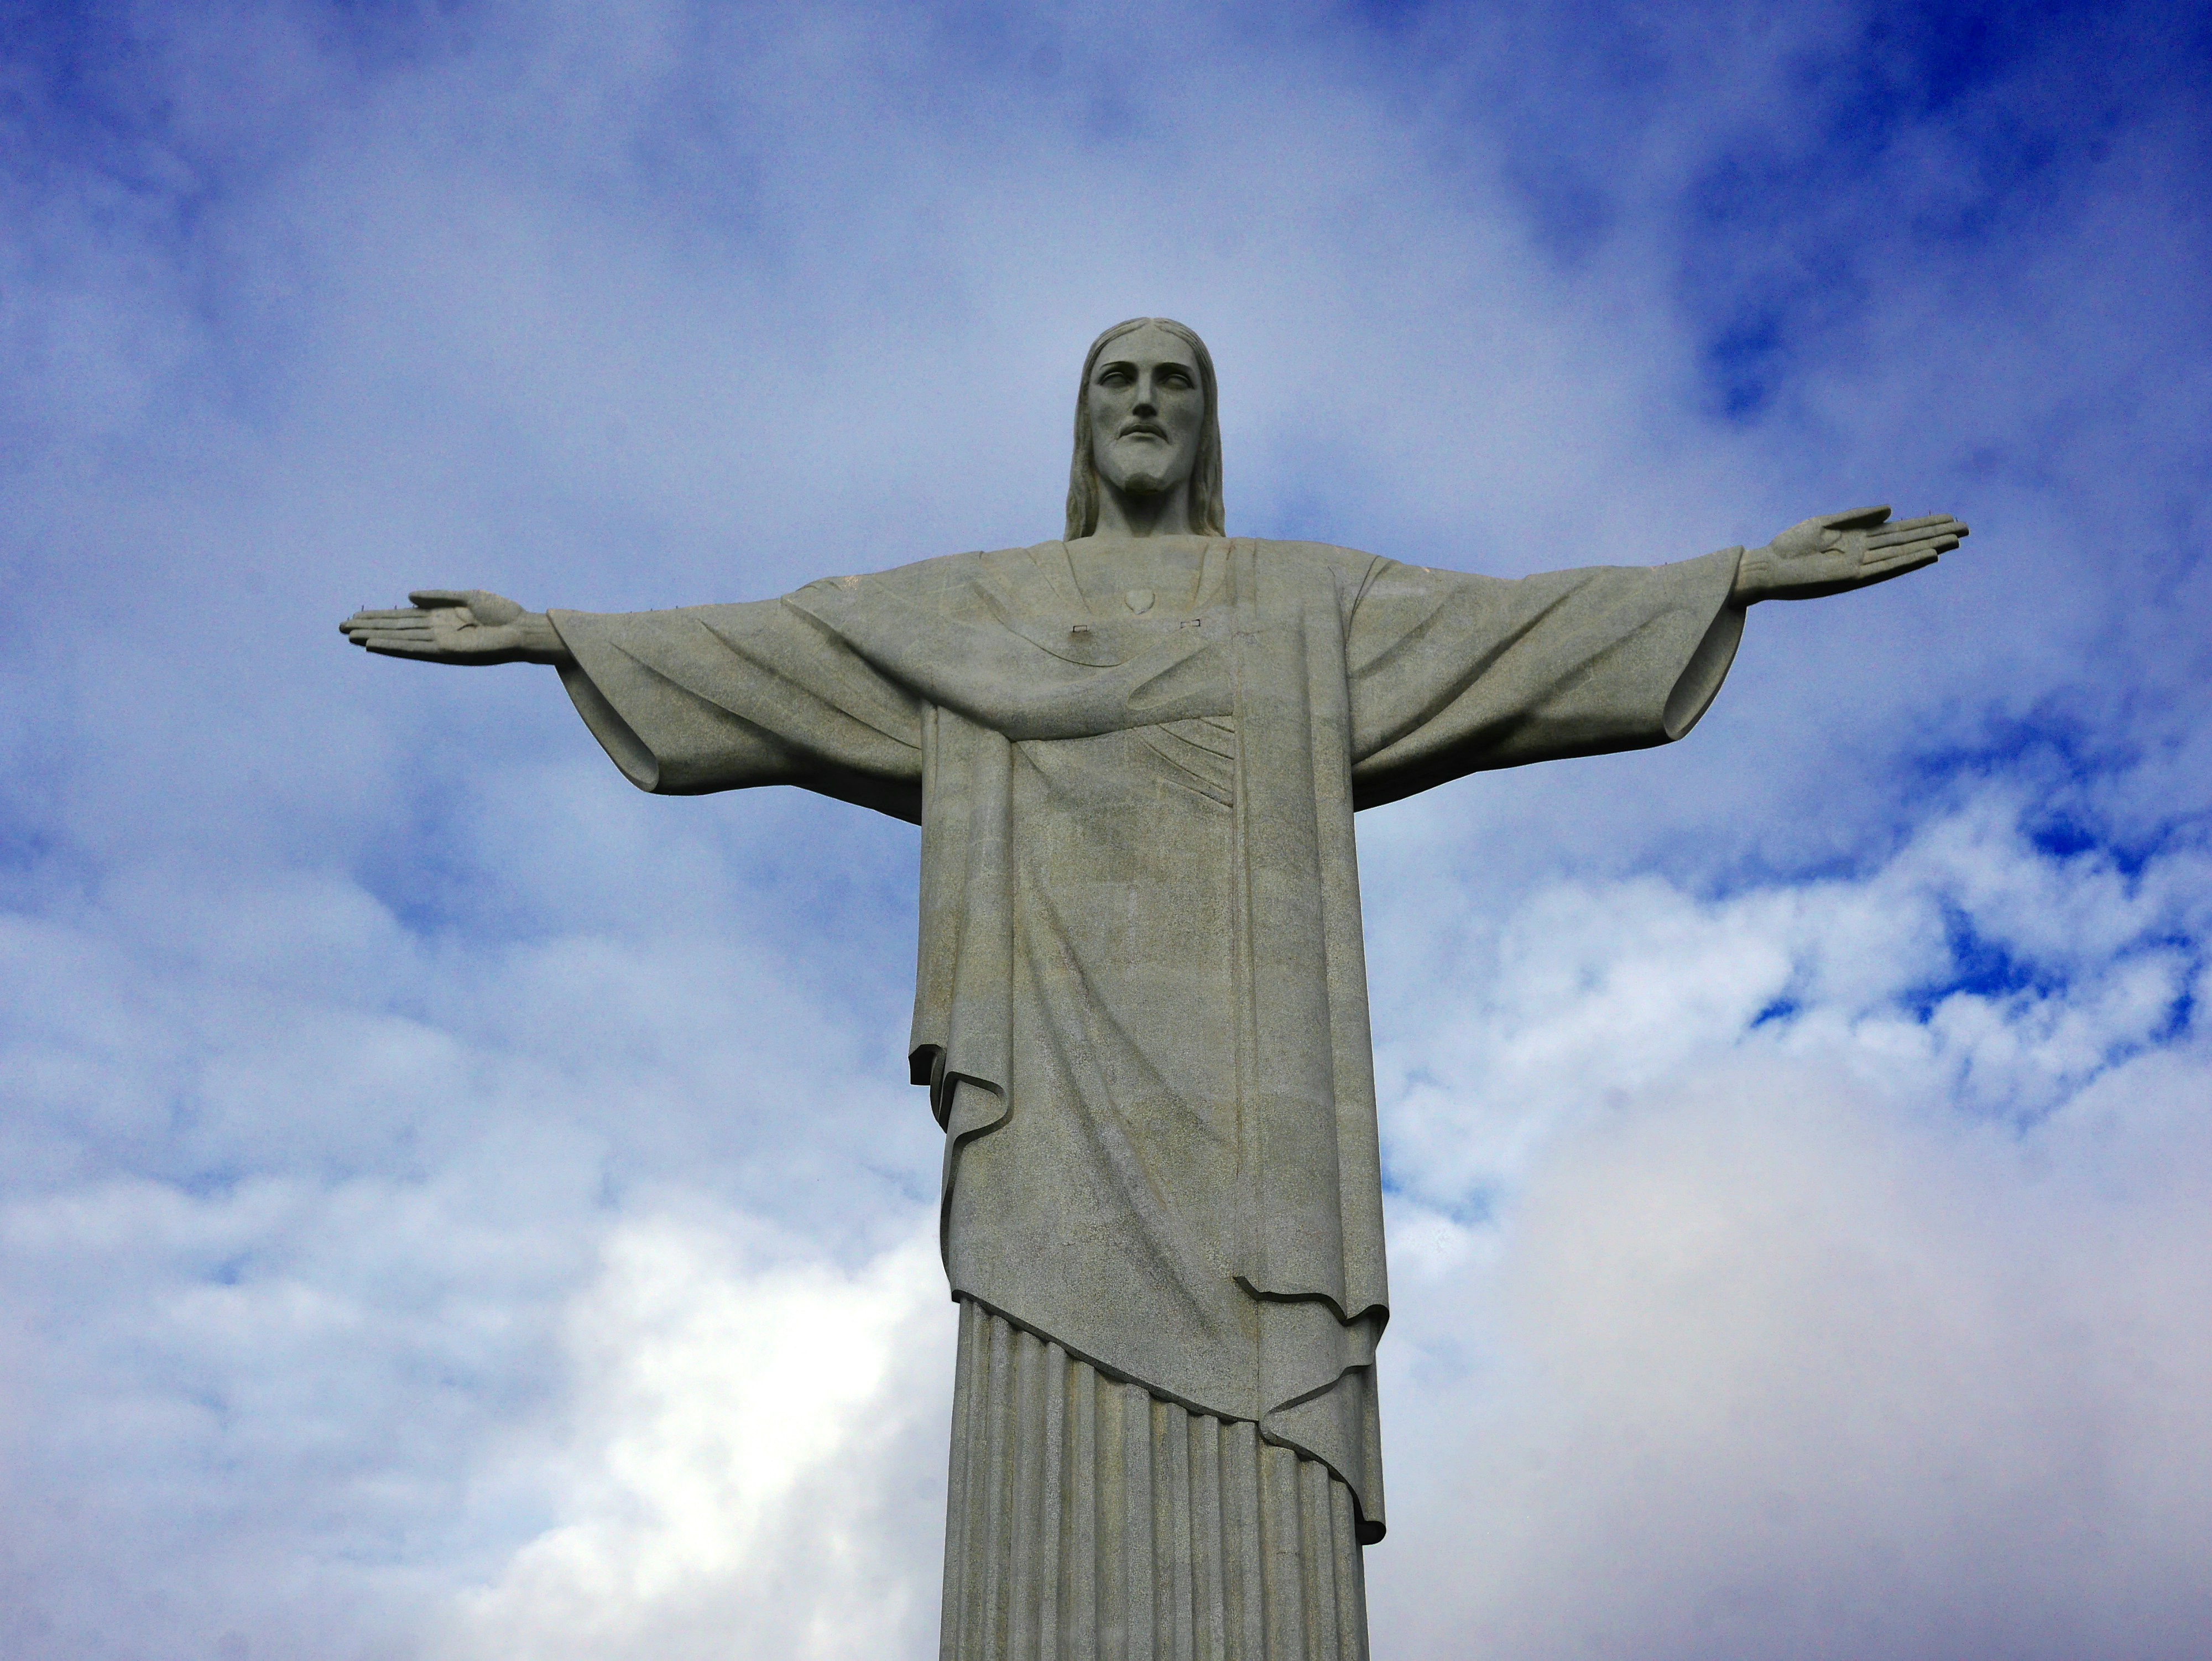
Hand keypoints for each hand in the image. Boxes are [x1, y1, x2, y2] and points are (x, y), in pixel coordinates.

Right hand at [339, 590, 569, 665]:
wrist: (522, 629)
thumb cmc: (501, 613)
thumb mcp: (467, 597)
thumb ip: (438, 596)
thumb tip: (409, 596)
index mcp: (439, 617)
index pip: (402, 617)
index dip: (379, 616)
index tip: (356, 615)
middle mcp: (435, 631)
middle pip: (395, 628)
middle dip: (369, 627)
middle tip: (341, 627)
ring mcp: (438, 643)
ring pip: (399, 639)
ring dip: (374, 637)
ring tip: (350, 636)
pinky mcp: (446, 653)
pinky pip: (414, 650)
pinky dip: (393, 647)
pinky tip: (374, 645)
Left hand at [1732, 506, 1968, 603]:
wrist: (1767, 567)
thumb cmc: (1790, 545)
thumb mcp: (1824, 523)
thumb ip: (1858, 516)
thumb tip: (1891, 509)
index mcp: (1858, 539)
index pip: (1899, 531)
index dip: (1924, 524)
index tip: (1949, 517)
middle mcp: (1864, 553)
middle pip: (1908, 541)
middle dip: (1936, 534)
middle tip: (1967, 528)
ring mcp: (1860, 566)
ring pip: (1903, 554)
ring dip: (1930, 547)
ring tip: (1956, 540)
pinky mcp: (1851, 577)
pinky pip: (1886, 568)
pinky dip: (1908, 561)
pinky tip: (1929, 555)